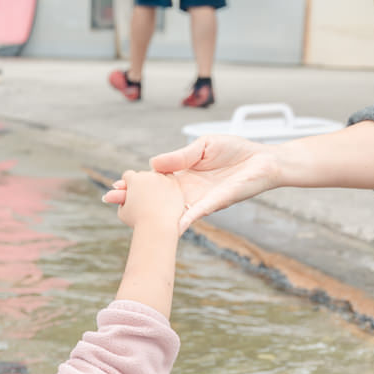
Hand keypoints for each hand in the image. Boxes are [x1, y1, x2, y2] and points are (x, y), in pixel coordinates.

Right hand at [104, 135, 284, 230]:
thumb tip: (153, 163)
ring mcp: (198, 199)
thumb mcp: (202, 146)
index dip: (134, 183)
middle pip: (155, 198)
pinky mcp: (214, 203)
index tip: (115, 184)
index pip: (152, 181)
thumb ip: (179, 156)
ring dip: (150, 214)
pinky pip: (194, 213)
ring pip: (170, 210)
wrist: (264, 161)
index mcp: (182, 174)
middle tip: (109, 200)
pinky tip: (167, 227)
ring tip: (129, 217)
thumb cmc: (235, 151)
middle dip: (133, 199)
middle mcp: (186, 190)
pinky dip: (181, 220)